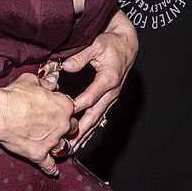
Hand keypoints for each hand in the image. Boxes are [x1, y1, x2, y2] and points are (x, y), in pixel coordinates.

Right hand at [0, 73, 75, 176]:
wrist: (1, 112)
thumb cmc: (15, 94)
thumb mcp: (31, 81)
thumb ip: (45, 83)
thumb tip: (52, 82)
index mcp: (64, 105)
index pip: (71, 107)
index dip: (63, 107)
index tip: (55, 107)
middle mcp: (62, 124)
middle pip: (73, 128)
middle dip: (66, 126)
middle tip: (56, 124)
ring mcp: (52, 141)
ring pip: (63, 146)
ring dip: (60, 145)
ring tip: (55, 144)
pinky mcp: (40, 154)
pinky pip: (49, 164)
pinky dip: (51, 168)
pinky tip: (54, 171)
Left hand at [61, 8, 138, 150]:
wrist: (127, 43)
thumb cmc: (111, 43)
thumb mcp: (96, 45)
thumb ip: (80, 56)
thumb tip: (66, 67)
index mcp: (109, 79)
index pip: (90, 97)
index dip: (77, 106)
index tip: (64, 115)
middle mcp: (112, 91)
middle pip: (95, 114)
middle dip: (81, 130)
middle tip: (69, 144)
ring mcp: (112, 96)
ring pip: (98, 118)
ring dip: (86, 134)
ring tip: (73, 148)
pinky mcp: (110, 98)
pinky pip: (100, 115)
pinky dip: (91, 128)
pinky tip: (83, 138)